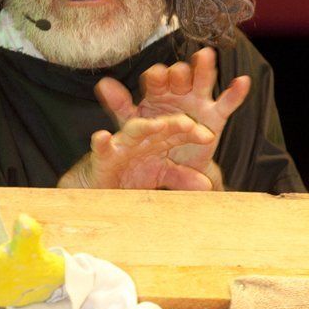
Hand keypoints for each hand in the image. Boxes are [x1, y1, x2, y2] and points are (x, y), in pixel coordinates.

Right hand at [58, 112, 214, 190]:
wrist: (105, 183)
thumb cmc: (135, 174)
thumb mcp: (162, 175)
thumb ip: (182, 177)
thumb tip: (208, 184)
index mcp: (159, 139)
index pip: (180, 132)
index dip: (193, 133)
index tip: (207, 136)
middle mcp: (142, 137)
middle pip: (161, 126)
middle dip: (174, 124)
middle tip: (189, 123)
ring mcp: (122, 143)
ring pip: (134, 130)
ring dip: (144, 127)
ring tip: (157, 125)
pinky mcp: (102, 154)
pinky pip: (101, 146)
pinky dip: (100, 141)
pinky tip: (101, 136)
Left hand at [95, 47, 250, 186]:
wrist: (169, 169)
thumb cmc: (150, 141)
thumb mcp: (133, 124)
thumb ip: (120, 105)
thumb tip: (102, 83)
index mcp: (157, 92)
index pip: (156, 78)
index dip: (156, 77)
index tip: (155, 78)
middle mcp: (178, 92)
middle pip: (180, 75)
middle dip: (178, 73)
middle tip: (176, 74)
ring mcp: (198, 101)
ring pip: (203, 80)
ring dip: (204, 68)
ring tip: (206, 56)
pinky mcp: (215, 117)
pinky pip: (227, 103)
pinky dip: (236, 92)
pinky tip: (242, 81)